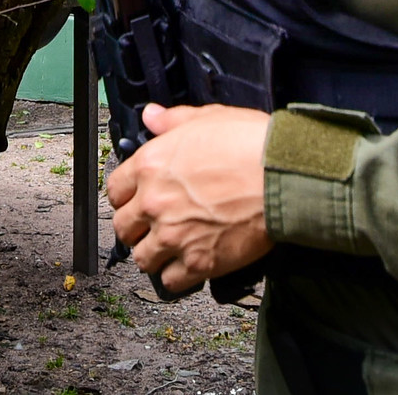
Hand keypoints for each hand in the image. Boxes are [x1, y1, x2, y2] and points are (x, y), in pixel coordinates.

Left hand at [106, 103, 272, 294]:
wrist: (281, 175)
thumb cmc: (250, 144)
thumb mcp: (208, 118)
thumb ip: (173, 120)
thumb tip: (152, 116)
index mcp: (151, 165)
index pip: (115, 190)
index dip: (126, 196)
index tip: (135, 200)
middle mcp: (155, 203)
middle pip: (123, 228)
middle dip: (136, 228)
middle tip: (150, 226)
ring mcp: (174, 235)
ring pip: (142, 258)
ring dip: (154, 255)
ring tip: (168, 249)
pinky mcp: (198, 262)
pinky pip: (170, 281)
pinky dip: (176, 277)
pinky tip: (186, 266)